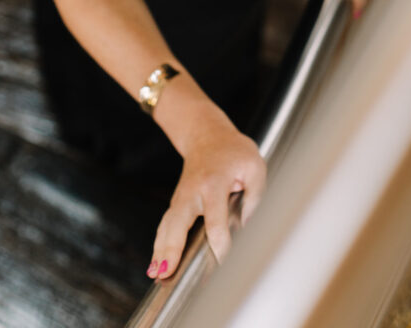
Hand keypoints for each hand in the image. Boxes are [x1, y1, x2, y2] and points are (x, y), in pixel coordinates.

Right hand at [147, 110, 266, 279]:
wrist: (207, 135)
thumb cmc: (233, 151)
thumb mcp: (254, 165)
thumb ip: (255, 196)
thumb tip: (248, 227)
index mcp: (213, 183)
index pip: (215, 220)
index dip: (220, 243)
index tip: (222, 260)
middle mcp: (192, 192)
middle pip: (178, 223)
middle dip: (172, 247)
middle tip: (167, 271)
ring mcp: (180, 198)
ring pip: (167, 226)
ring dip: (160, 251)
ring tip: (156, 275)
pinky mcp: (177, 204)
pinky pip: (166, 226)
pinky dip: (158, 245)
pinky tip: (155, 265)